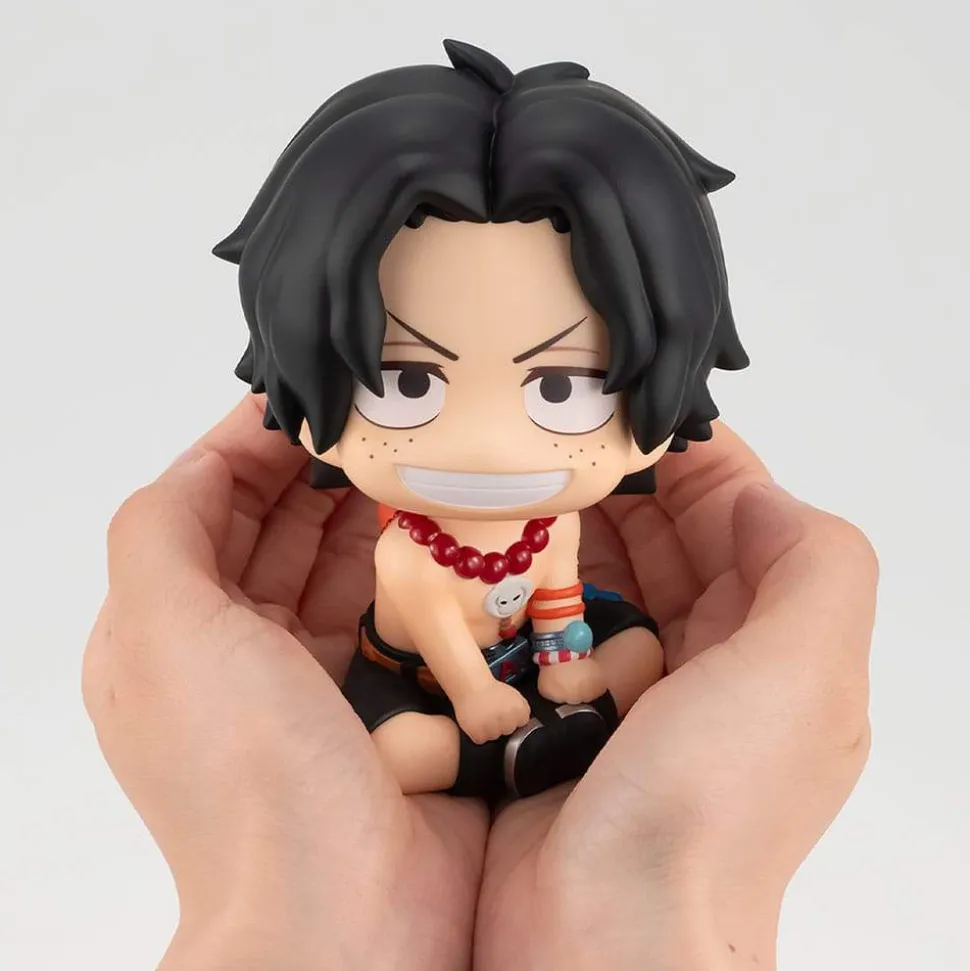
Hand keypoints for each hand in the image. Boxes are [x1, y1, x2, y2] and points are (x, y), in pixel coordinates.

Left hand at [83, 394, 486, 970]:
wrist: (344, 913)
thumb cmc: (248, 773)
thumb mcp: (164, 634)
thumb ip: (159, 530)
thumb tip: (209, 458)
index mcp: (169, 633)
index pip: (202, 507)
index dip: (248, 447)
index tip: (312, 401)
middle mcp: (234, 652)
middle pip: (271, 531)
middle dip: (317, 473)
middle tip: (379, 424)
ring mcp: (309, 678)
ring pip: (334, 566)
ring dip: (368, 514)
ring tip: (414, 461)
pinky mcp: (378, 699)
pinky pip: (388, 611)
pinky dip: (407, 567)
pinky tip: (440, 529)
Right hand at [453, 679, 531, 742]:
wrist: (470, 684)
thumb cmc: (491, 689)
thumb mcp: (514, 696)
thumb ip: (521, 710)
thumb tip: (523, 723)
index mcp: (521, 710)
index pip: (521, 724)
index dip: (512, 717)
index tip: (504, 709)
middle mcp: (509, 720)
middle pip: (508, 731)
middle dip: (501, 724)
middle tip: (491, 711)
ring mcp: (494, 728)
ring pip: (494, 737)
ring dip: (488, 729)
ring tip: (483, 714)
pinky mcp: (479, 733)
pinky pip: (481, 740)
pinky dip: (477, 733)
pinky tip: (476, 720)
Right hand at [475, 424, 876, 970]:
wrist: (603, 937)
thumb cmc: (709, 803)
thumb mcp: (804, 675)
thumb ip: (814, 565)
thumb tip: (757, 495)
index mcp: (776, 648)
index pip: (743, 521)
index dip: (699, 463)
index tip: (635, 416)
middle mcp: (710, 665)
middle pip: (671, 545)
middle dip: (625, 489)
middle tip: (559, 440)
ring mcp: (632, 690)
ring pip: (607, 581)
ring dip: (572, 532)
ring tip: (519, 481)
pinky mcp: (564, 714)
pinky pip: (551, 628)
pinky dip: (530, 588)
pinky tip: (492, 553)